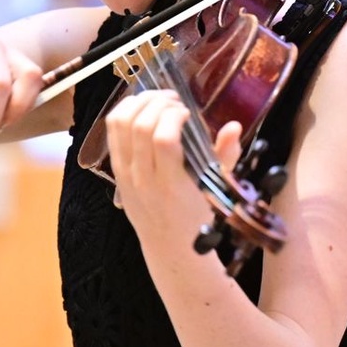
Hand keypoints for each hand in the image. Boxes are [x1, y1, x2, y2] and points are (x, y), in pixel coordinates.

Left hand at [105, 90, 241, 259]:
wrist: (169, 246)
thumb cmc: (196, 218)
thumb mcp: (216, 189)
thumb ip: (225, 156)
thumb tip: (234, 126)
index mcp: (171, 185)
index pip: (163, 140)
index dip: (174, 116)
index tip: (188, 113)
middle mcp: (143, 179)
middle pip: (139, 126)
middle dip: (158, 103)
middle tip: (174, 101)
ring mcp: (125, 174)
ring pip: (120, 124)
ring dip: (139, 102)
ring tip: (158, 99)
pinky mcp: (115, 171)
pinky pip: (112, 132)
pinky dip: (124, 112)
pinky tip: (142, 108)